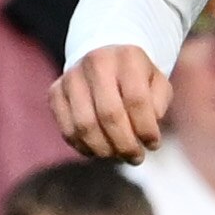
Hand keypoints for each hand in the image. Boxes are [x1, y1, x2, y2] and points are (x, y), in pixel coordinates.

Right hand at [53, 46, 172, 160]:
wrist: (104, 58)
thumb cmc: (136, 78)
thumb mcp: (157, 82)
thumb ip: (159, 102)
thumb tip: (148, 125)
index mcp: (127, 57)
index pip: (136, 100)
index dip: (146, 129)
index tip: (153, 145)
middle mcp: (96, 62)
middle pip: (109, 114)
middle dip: (125, 144)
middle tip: (136, 158)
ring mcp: (71, 77)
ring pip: (85, 126)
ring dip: (105, 150)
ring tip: (119, 155)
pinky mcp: (55, 92)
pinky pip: (68, 130)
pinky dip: (85, 147)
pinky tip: (100, 149)